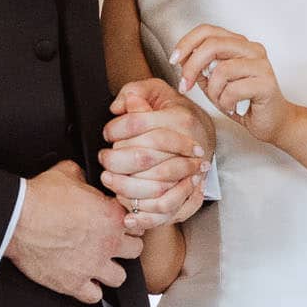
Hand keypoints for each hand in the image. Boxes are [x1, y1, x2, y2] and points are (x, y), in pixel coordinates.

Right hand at [7, 161, 142, 304]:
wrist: (16, 219)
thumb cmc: (39, 198)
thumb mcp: (66, 173)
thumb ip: (83, 177)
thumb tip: (83, 177)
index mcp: (112, 215)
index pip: (136, 221)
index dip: (127, 221)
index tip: (117, 222)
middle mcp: (108, 243)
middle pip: (135, 250)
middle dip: (125, 246)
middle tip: (111, 242)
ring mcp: (92, 266)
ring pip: (119, 278)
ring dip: (110, 271)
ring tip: (98, 264)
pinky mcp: (73, 283)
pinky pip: (94, 297)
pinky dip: (90, 290)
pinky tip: (83, 281)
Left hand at [101, 79, 212, 232]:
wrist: (203, 134)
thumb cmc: (176, 113)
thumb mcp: (158, 91)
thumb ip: (136, 91)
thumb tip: (119, 105)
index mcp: (178, 119)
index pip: (137, 124)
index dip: (115, 129)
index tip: (107, 133)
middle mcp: (187, 146)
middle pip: (143, 157)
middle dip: (115, 160)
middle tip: (104, 160)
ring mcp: (190, 173)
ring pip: (154, 186)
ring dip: (126, 187)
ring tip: (110, 180)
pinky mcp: (188, 194)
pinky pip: (167, 209)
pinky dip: (146, 215)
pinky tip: (129, 213)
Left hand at [171, 25, 293, 144]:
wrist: (273, 122)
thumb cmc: (243, 101)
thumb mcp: (214, 82)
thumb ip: (200, 68)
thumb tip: (181, 58)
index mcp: (239, 43)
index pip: (208, 30)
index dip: (186, 42)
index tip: (174, 60)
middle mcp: (252, 49)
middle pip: (212, 45)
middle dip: (192, 67)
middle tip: (185, 85)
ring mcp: (261, 65)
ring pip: (221, 70)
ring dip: (213, 91)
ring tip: (221, 101)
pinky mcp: (267, 84)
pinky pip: (233, 90)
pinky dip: (226, 102)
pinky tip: (232, 108)